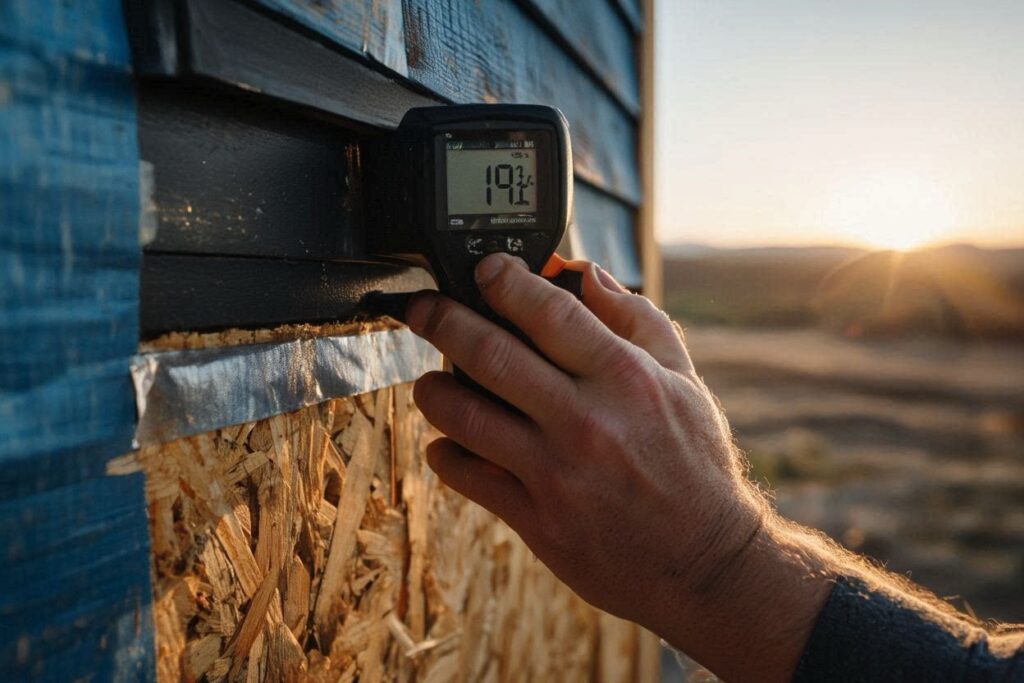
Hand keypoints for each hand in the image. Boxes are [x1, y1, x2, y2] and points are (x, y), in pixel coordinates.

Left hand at [405, 255, 764, 630]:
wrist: (704, 561)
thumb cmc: (694, 464)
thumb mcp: (684, 381)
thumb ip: (635, 320)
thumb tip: (583, 272)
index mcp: (625, 379)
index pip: (549, 312)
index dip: (505, 281)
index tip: (485, 270)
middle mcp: (585, 422)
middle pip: (490, 355)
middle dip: (442, 320)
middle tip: (422, 308)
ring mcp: (556, 474)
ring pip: (465, 416)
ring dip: (433, 389)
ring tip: (430, 380)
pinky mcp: (537, 520)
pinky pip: (468, 476)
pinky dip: (446, 452)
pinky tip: (448, 440)